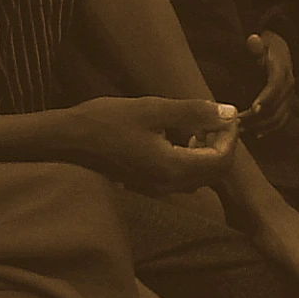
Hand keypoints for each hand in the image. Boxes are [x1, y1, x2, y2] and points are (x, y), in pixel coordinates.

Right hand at [59, 96, 240, 193]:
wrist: (67, 140)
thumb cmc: (107, 120)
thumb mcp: (154, 108)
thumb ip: (195, 112)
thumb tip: (230, 112)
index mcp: (173, 167)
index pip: (222, 160)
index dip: (231, 137)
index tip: (225, 114)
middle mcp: (169, 185)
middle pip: (216, 173)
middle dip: (222, 145)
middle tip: (214, 119)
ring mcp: (157, 189)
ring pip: (201, 177)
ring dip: (208, 152)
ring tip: (197, 126)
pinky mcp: (148, 185)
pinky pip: (183, 177)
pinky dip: (192, 158)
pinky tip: (178, 137)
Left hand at [244, 31, 295, 133]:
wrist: (282, 49)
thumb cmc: (268, 47)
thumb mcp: (262, 42)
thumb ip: (256, 45)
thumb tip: (253, 39)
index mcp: (282, 70)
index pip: (275, 87)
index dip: (266, 98)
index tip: (253, 109)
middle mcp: (289, 85)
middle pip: (276, 106)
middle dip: (258, 117)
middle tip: (237, 123)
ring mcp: (290, 96)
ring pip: (279, 117)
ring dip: (261, 125)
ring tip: (242, 130)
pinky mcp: (287, 104)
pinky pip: (282, 120)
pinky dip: (270, 128)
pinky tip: (256, 134)